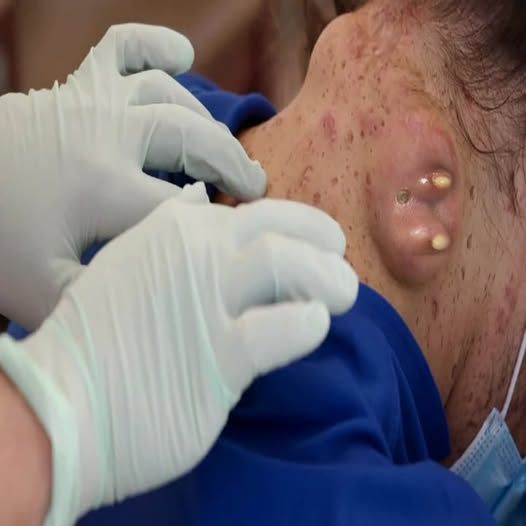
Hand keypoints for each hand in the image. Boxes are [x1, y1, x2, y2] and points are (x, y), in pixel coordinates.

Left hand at [0, 23, 265, 329]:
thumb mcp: (45, 292)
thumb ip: (110, 299)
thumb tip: (158, 304)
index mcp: (103, 187)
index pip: (185, 206)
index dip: (218, 223)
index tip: (235, 240)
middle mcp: (105, 134)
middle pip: (193, 140)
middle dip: (233, 165)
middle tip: (256, 187)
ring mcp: (90, 102)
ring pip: (169, 95)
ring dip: (205, 122)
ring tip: (221, 151)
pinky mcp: (76, 85)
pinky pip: (122, 47)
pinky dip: (155, 45)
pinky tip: (181, 55)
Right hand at [0, 195, 357, 524]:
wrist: (61, 404)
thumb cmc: (96, 337)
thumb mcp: (128, 265)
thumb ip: (169, 233)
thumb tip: (201, 199)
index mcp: (176, 229)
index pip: (257, 213)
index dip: (297, 224)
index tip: (315, 243)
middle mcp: (193, 254)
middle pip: (279, 230)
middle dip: (321, 242)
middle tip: (340, 263)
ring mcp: (205, 301)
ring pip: (287, 266)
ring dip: (328, 278)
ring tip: (344, 293)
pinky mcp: (218, 358)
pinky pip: (281, 329)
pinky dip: (307, 324)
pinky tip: (314, 326)